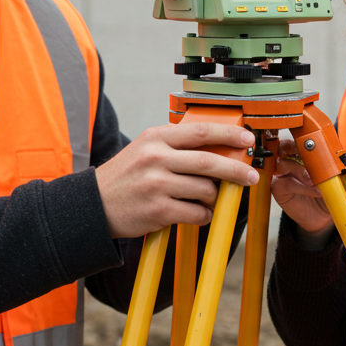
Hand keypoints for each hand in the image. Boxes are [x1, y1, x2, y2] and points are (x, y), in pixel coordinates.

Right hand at [96, 123, 258, 238]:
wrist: (94, 205)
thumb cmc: (126, 176)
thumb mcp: (146, 149)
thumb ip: (177, 145)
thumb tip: (219, 146)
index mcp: (156, 138)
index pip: (200, 131)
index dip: (228, 135)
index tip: (247, 139)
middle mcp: (156, 158)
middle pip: (208, 162)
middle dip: (236, 170)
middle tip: (250, 176)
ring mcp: (156, 185)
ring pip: (205, 189)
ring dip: (214, 196)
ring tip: (208, 198)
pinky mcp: (158, 210)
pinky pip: (196, 212)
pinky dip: (204, 214)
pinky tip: (197, 212)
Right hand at [269, 137, 334, 240]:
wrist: (325, 215)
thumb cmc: (329, 191)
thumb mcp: (335, 173)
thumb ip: (332, 161)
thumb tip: (335, 152)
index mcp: (301, 150)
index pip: (297, 136)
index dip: (302, 135)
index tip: (313, 139)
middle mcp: (288, 159)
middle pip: (284, 146)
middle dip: (298, 150)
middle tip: (314, 159)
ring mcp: (281, 173)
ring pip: (284, 164)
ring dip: (303, 172)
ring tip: (317, 182)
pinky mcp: (278, 188)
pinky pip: (286, 182)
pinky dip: (302, 186)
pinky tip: (315, 191)